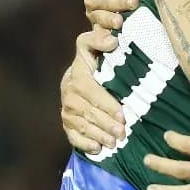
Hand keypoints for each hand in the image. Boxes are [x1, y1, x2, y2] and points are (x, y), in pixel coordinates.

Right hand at [61, 27, 125, 152]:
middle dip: (106, 124)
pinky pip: (72, 136)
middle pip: (87, 111)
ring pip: (81, 125)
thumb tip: (112, 40)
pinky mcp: (66, 123)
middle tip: (122, 133)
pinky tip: (97, 149)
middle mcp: (68, 93)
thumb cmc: (95, 62)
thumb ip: (98, 40)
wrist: (78, 77)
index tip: (123, 115)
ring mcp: (66, 109)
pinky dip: (84, 143)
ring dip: (98, 135)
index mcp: (78, 74)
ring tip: (115, 142)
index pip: (90, 91)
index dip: (106, 104)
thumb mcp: (93, 47)